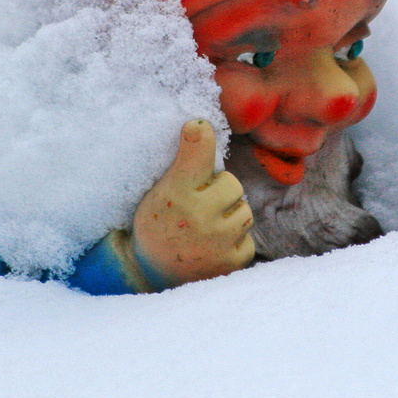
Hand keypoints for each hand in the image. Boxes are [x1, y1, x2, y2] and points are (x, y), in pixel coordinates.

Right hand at [132, 119, 254, 285]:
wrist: (149, 272)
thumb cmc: (158, 223)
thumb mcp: (161, 190)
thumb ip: (185, 162)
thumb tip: (201, 125)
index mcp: (175, 193)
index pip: (197, 152)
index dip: (200, 135)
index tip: (198, 126)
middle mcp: (197, 214)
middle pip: (233, 183)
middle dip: (220, 191)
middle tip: (201, 203)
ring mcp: (216, 241)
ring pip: (245, 211)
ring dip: (231, 216)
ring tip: (208, 225)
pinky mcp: (230, 263)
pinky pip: (248, 239)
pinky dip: (235, 242)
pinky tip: (213, 246)